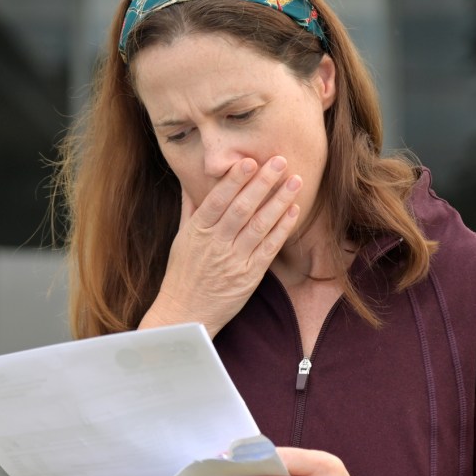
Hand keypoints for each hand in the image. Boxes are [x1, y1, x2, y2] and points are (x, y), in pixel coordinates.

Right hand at [140, 156, 302, 336]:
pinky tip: (294, 211)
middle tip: (280, 160)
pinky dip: (282, 229)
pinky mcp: (249, 276)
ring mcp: (233, 261)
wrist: (185, 314)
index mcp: (197, 232)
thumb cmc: (181, 275)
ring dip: (279, 201)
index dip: (234, 180)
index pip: (217, 200)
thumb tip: (191, 182)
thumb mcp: (180, 239)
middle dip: (262, 183)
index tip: (249, 161)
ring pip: (260, 226)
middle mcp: (216, 244)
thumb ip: (190, 209)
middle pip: (242, 208)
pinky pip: (269, 249)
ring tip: (295, 180)